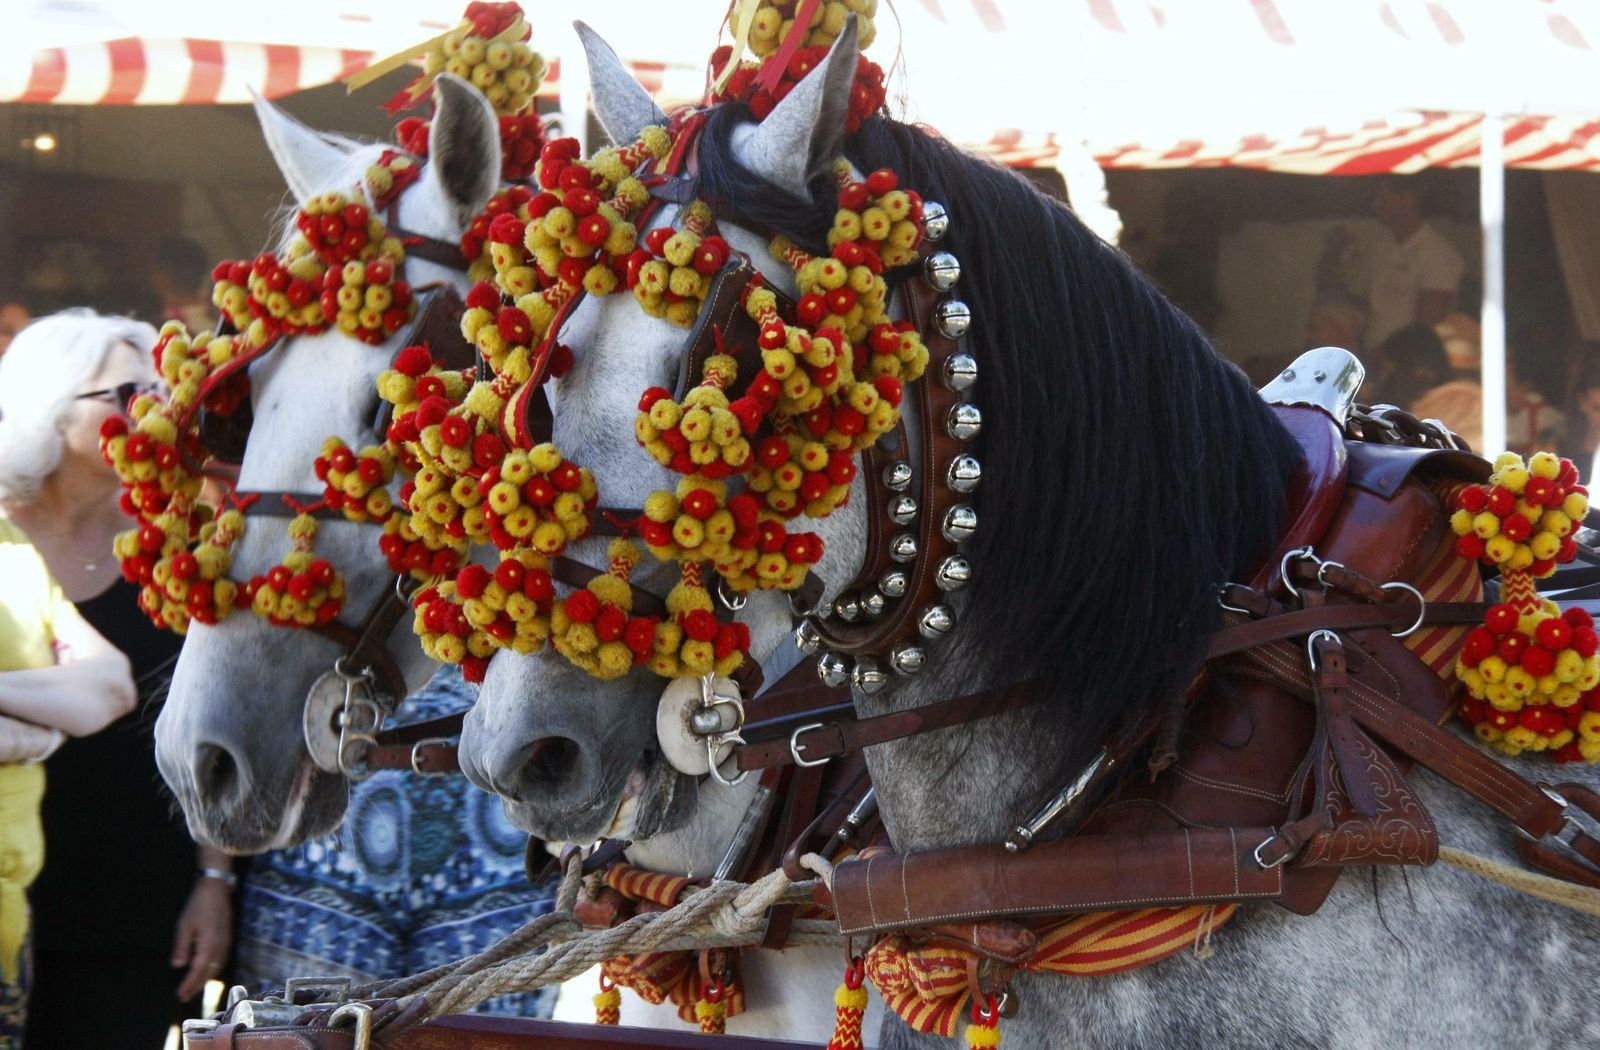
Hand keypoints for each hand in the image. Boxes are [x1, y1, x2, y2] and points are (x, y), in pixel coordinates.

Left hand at [171, 875, 233, 1000]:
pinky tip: (205, 970)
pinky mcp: (228, 939)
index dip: (189, 985)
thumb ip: (182, 947)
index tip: (180, 995)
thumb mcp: (184, 926)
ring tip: (193, 987)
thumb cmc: (198, 906)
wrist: (216, 889)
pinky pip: (221, 960)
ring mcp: (226, 943)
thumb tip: (179, 966)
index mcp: (209, 945)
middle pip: (209, 973)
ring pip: (217, 968)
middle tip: (184, 996)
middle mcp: (220, 948)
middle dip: (197, 986)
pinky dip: (212, 970)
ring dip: (205, 979)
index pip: (198, 971)